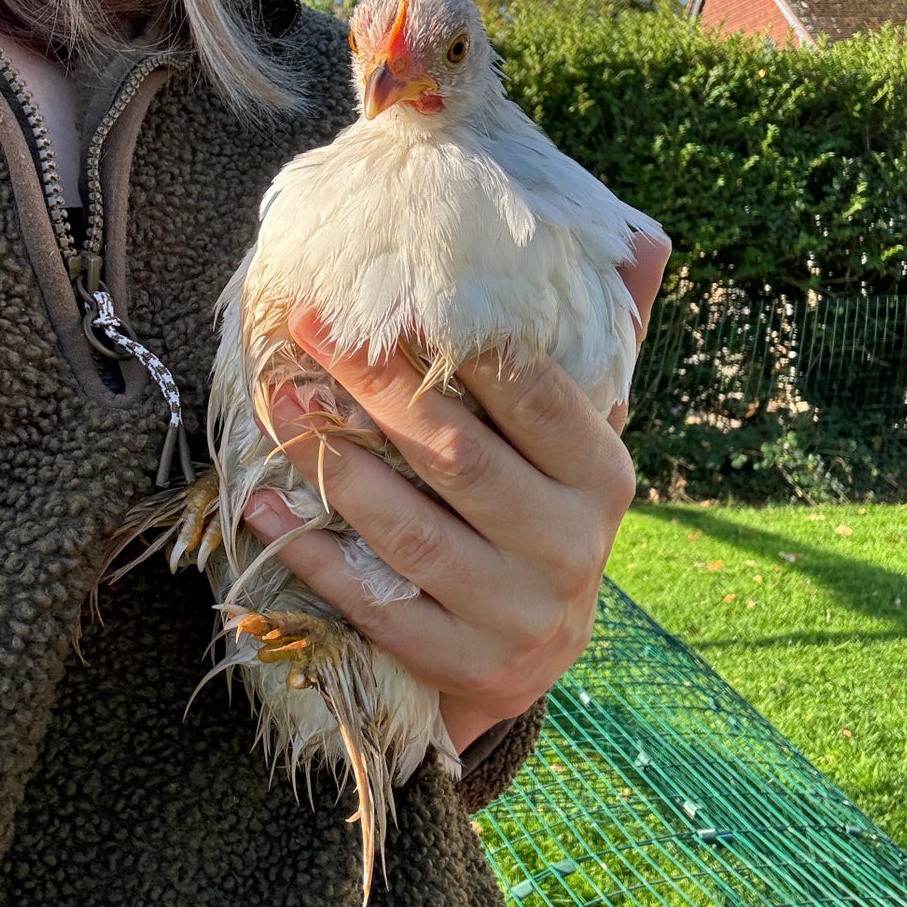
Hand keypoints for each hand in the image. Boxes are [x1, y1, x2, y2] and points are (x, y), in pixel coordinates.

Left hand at [242, 232, 670, 755]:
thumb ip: (597, 350)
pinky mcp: (462, 663)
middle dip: (375, 386)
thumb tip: (641, 243)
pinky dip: (313, 553)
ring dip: (333, 461)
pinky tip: (265, 503)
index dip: (462, 346)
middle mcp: (569, 547)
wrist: (532, 652)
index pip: (536, 397)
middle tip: (308, 329)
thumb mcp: (577, 444)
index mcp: (602, 478)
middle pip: (457, 455)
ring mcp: (515, 614)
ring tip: (275, 403)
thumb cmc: (540, 515)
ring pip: (410, 529)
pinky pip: (373, 603)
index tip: (388, 294)